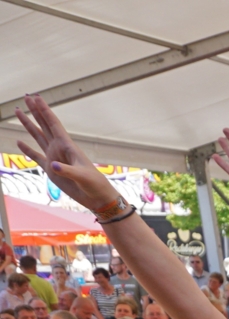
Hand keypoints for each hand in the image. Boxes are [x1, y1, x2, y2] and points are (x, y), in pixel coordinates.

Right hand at [13, 96, 116, 211]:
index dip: (45, 110)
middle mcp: (59, 149)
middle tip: (26, 97)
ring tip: (18, 112)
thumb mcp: (82, 176)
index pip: (53, 124)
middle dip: (35, 111)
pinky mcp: (50, 170)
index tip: (36, 97)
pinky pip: (35, 157)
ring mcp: (54, 158)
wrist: (96, 198)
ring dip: (28, 124)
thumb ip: (68, 170)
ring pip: (38, 136)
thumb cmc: (94, 184)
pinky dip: (27, 149)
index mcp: (67, 146)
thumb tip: (53, 165)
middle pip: (44, 125)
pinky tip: (19, 142)